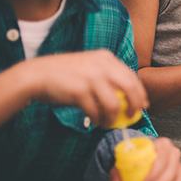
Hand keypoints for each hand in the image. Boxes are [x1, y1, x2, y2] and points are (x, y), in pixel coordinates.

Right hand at [27, 50, 147, 127]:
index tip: (142, 104)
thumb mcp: (90, 67)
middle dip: (134, 105)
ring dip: (114, 117)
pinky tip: (95, 121)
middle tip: (132, 116)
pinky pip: (96, 111)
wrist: (37, 75)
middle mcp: (102, 65)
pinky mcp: (80, 91)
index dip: (140, 92)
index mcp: (106, 58)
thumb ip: (108, 77)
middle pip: (130, 87)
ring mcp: (91, 77)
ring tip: (108, 122)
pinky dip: (98, 119)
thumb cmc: (65, 74)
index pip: (131, 76)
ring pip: (114, 103)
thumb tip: (127, 97)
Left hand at [109, 137, 180, 180]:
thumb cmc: (136, 161)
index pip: (163, 156)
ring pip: (179, 180)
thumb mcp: (125, 164)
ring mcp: (179, 166)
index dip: (155, 171)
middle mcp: (173, 153)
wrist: (145, 162)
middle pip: (172, 169)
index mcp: (162, 145)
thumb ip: (118, 173)